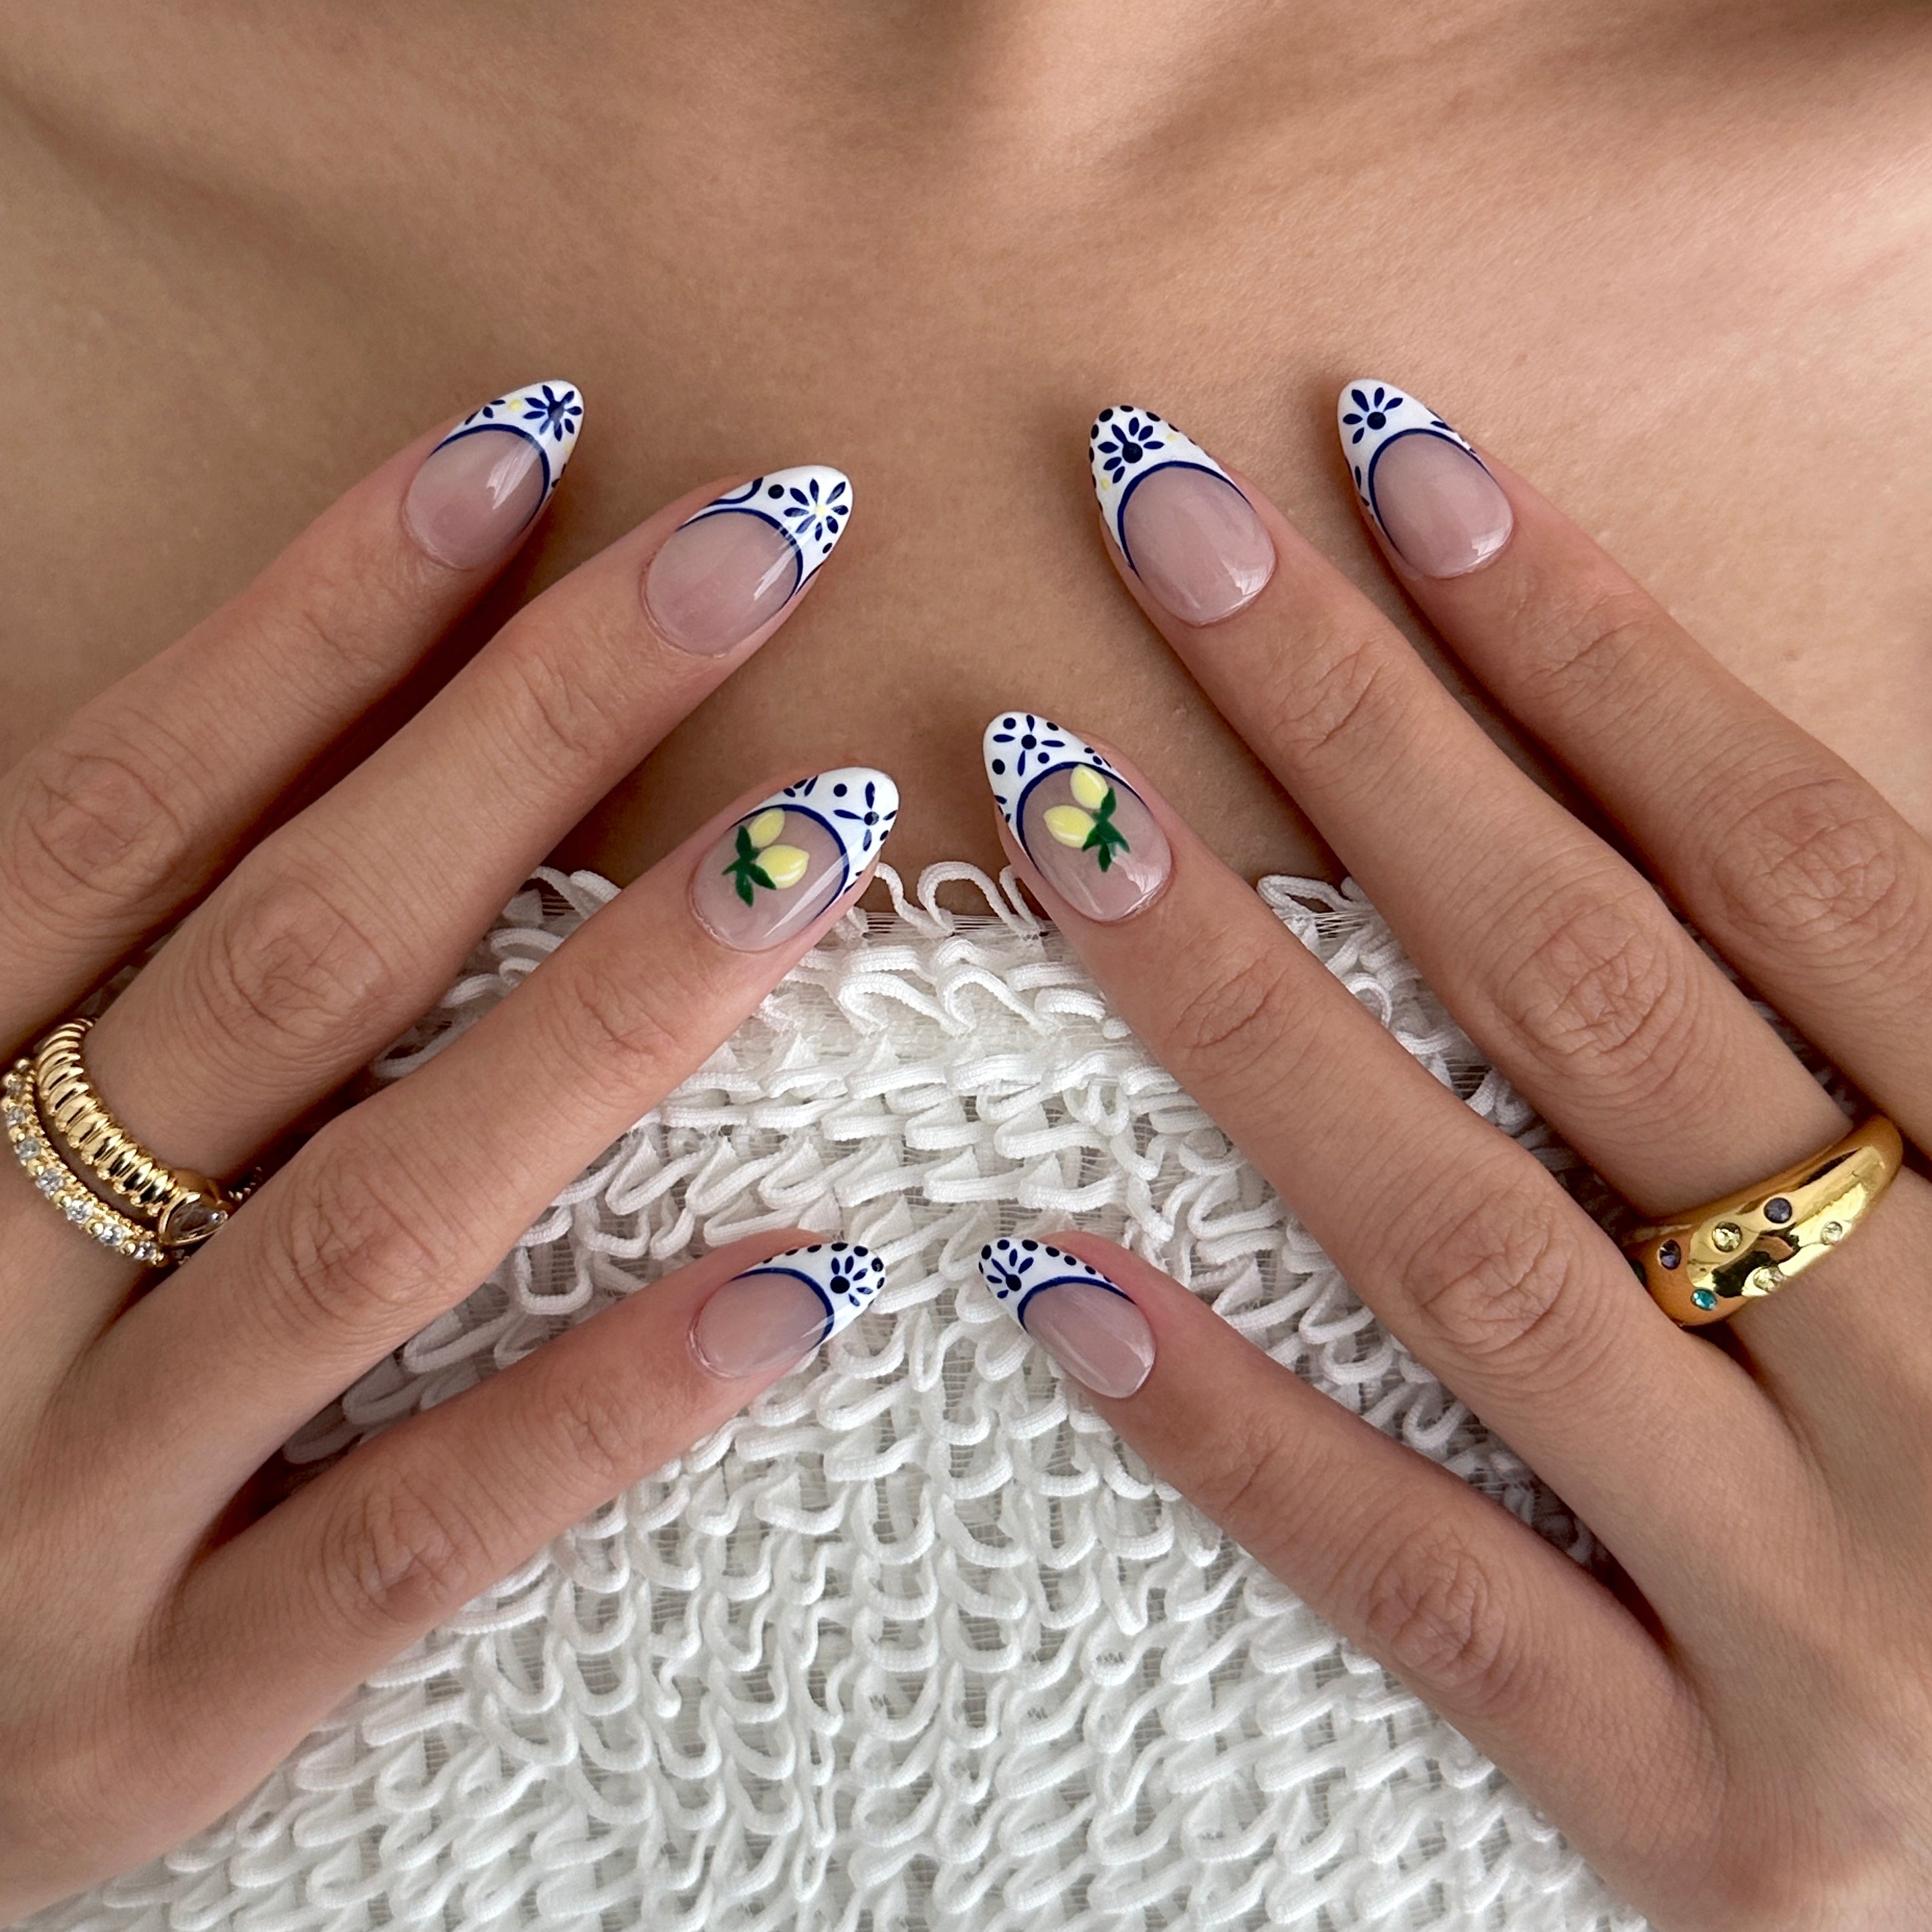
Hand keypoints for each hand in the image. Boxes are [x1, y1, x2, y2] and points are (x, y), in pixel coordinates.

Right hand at [0, 384, 893, 1911]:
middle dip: (533, 728)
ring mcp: (47, 1518)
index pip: (125, 802)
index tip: (527, 447)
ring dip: (617, 1011)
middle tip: (761, 543)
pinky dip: (602, 1404)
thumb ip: (72, 990)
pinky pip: (410, 1542)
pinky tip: (807, 1280)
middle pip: (291, 958)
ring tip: (827, 841)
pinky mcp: (150, 1724)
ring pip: (373, 1220)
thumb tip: (286, 757)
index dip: (323, 612)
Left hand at [976, 389, 1931, 1928]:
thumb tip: (1689, 789)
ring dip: (1242, 1014)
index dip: (1592, 646)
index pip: (1791, 860)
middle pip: (1597, 998)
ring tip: (1052, 811)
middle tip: (1167, 526)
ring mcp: (1835, 1627)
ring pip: (1472, 1259)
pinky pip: (1431, 1596)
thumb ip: (1902, 1016)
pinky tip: (1048, 1265)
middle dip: (1370, 734)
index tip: (1397, 461)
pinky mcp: (1713, 1819)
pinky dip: (1237, 1429)